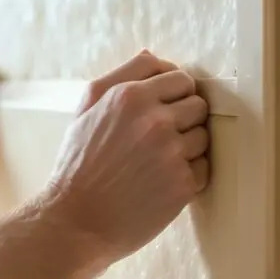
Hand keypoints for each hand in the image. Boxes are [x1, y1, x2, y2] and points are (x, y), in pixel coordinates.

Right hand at [38, 51, 210, 266]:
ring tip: (157, 163)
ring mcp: (171, 152)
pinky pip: (204, 168)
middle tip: (159, 139)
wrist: (75, 222)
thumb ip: (117, 78)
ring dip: (187, 147)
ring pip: (203, 136)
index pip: (178, 76)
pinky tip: (161, 183)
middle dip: (184, 118)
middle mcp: (154, 120)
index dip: (174, 93)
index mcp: (128, 96)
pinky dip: (188, 175)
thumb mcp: (84, 111)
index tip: (165, 108)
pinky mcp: (183, 184)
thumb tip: (151, 56)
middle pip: (197, 104)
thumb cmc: (78, 166)